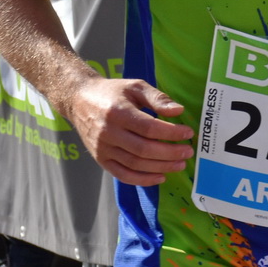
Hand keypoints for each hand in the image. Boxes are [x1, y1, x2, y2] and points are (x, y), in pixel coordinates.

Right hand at [66, 75, 192, 185]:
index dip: (171, 133)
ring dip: (161, 167)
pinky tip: (160, 177)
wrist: (79, 100)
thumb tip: (178, 111)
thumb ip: (157, 98)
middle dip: (170, 153)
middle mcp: (108, 132)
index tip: (188, 133)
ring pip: (135, 164)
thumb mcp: (135, 86)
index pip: (149, 128)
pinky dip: (143, 179)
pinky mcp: (100, 159)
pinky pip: (123, 175)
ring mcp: (103, 148)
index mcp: (118, 112)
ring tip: (180, 165)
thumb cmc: (112, 92)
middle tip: (188, 152)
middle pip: (144, 149)